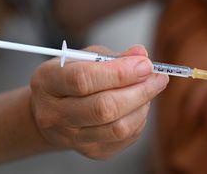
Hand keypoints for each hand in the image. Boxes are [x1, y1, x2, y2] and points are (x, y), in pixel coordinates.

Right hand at [30, 45, 168, 158]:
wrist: (52, 112)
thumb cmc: (71, 78)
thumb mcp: (85, 58)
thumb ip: (113, 56)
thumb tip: (141, 54)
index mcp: (47, 82)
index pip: (83, 79)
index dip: (120, 72)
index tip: (146, 64)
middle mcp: (54, 114)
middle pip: (104, 108)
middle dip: (140, 90)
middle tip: (158, 78)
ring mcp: (72, 137)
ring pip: (118, 128)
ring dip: (143, 106)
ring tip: (150, 89)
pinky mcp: (91, 151)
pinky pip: (125, 138)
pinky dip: (139, 119)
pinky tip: (139, 105)